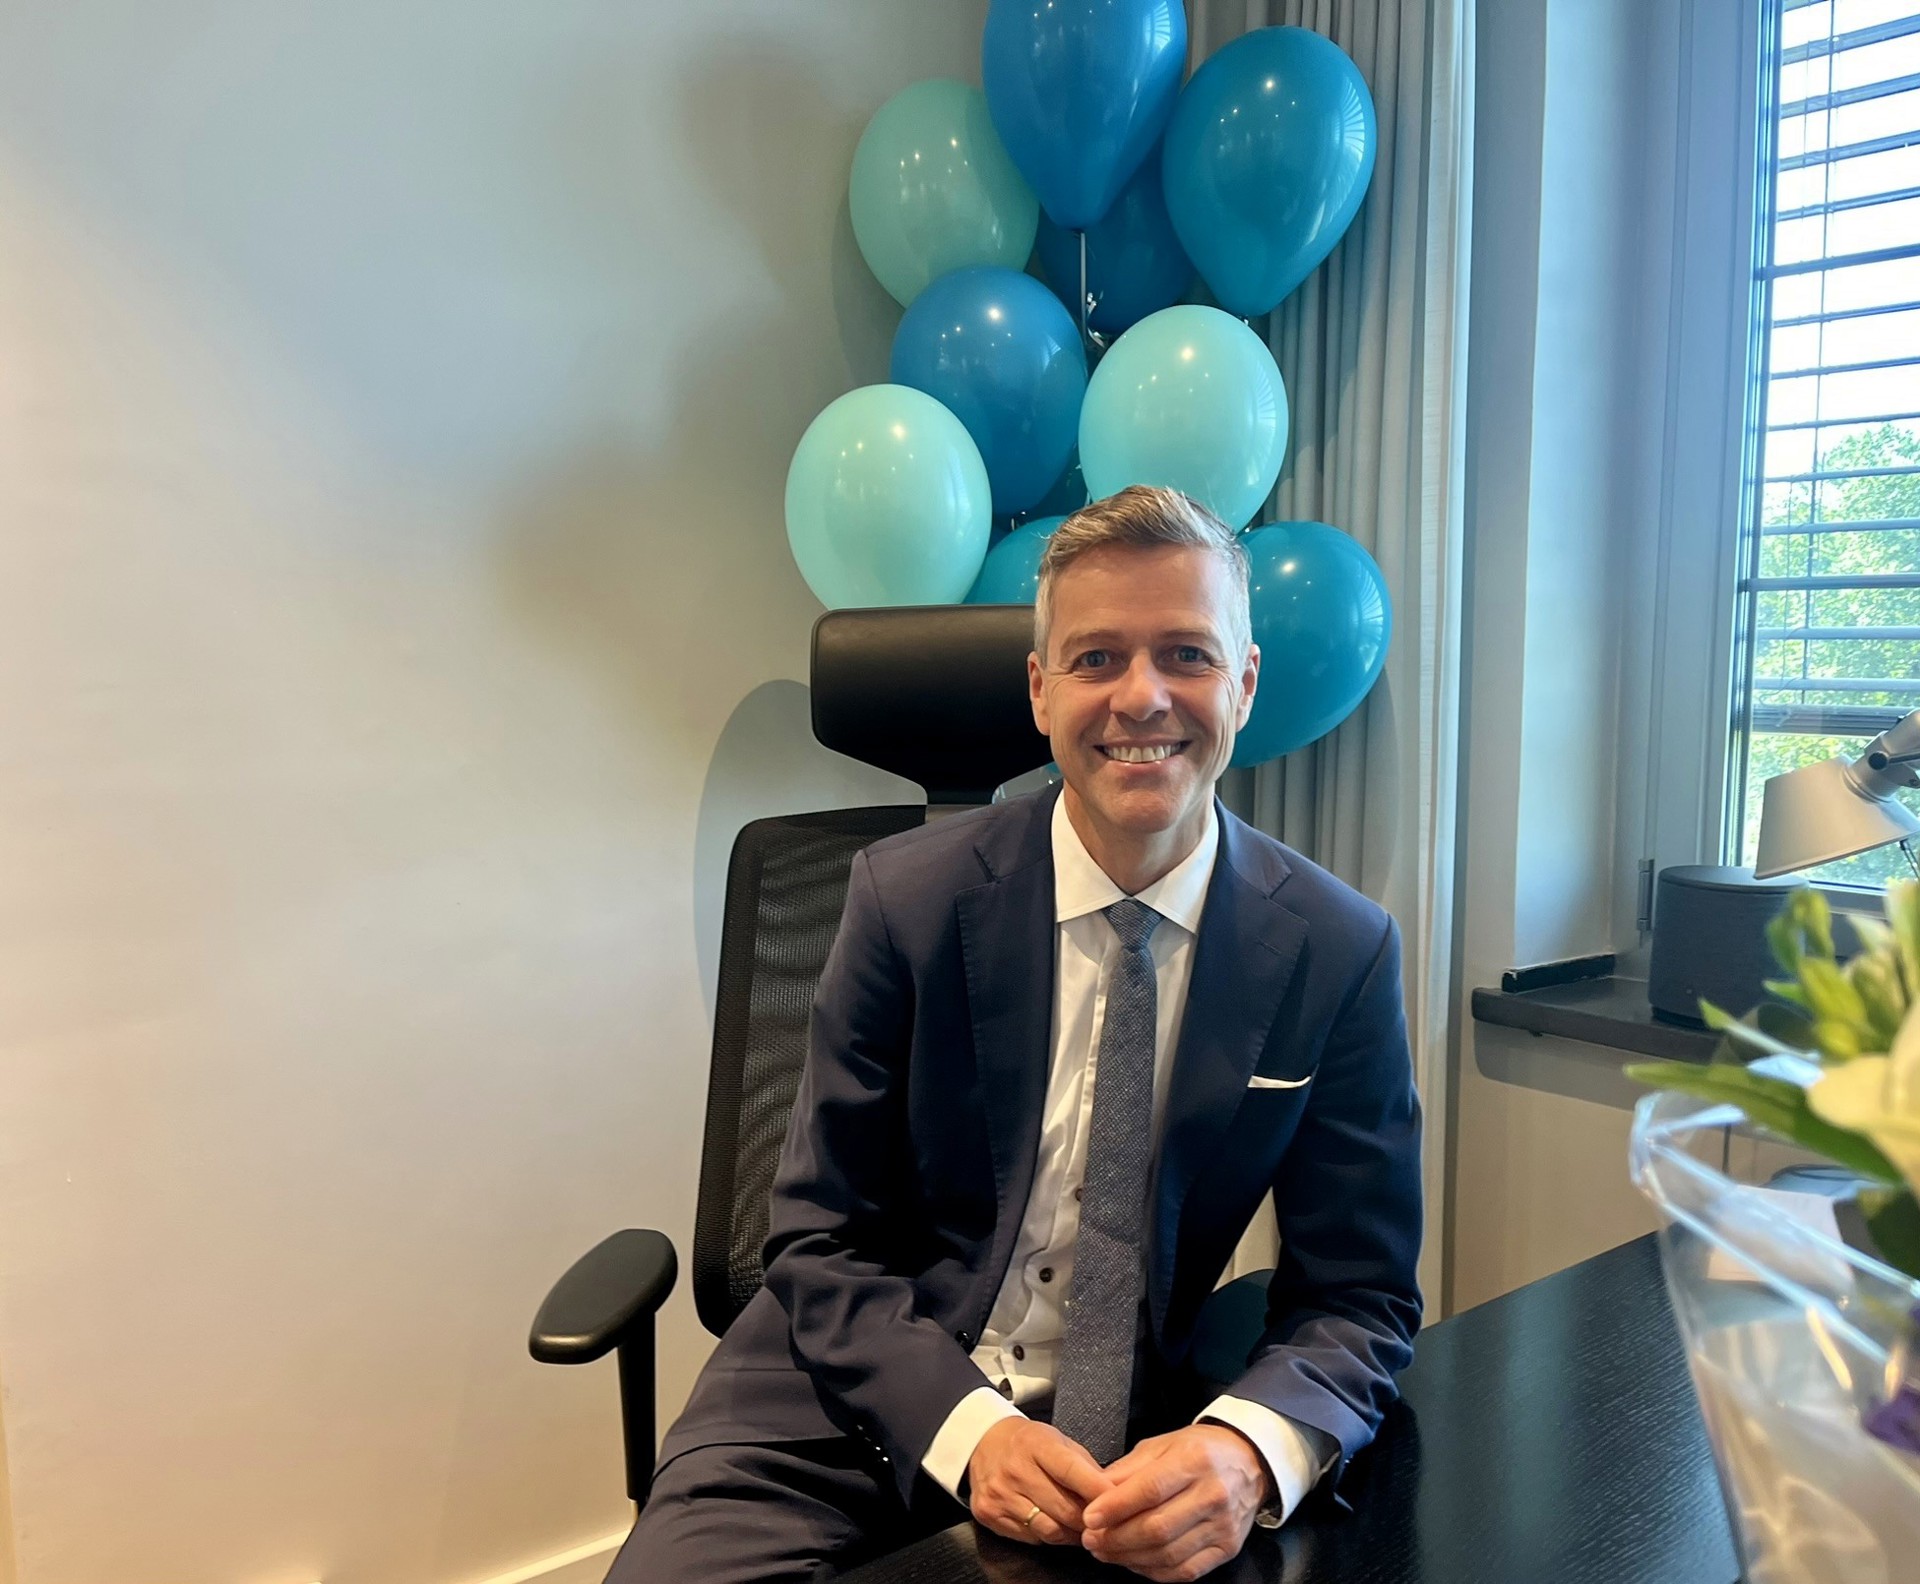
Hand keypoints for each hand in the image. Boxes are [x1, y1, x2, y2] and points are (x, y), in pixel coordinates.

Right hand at [967, 1417, 1113, 1545]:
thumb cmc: (1028, 1442)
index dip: (1098, 1491)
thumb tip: (1110, 1494)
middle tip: (1103, 1523)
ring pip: (1049, 1529)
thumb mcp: (1057, 1440)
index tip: (1118, 1502)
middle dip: (1089, 1519)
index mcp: (1036, 1445)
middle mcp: (1015, 1470)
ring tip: (1080, 1527)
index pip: (1072, 1471)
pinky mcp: (989, 1515)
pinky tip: (1052, 1524)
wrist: (982, 1441)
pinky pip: (1030, 1537)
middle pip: (1064, 1508)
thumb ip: (1083, 1466)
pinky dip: (1047, 1535)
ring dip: (1070, 1533)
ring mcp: (1000, 1495)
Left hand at [1080, 1425, 1272, 1580]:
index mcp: (1195, 1460)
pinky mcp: (1227, 1549)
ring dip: (1130, 1558)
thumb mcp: (1162, 1444)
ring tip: (1106, 1552)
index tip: (1090, 1517)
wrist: (1249, 1462)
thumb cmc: (1199, 1449)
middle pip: (1158, 1527)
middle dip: (1117, 1538)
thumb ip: (1128, 1470)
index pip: (1151, 1490)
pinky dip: (1154, 1572)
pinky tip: (1134, 1562)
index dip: (1116, 1507)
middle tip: (1091, 1539)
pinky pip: (1185, 1570)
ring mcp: (1223, 1526)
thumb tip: (1095, 1494)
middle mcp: (1213, 1494)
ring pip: (1169, 1554)